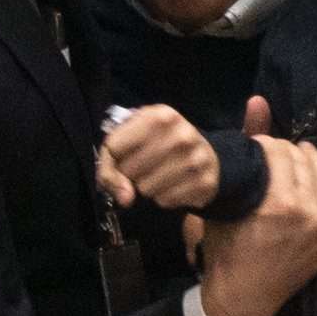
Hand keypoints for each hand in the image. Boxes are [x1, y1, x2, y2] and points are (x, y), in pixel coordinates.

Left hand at [101, 105, 219, 213]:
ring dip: (147, 187)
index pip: (114, 146)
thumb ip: (111, 166)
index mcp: (160, 115)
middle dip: (131, 174)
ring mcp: (196, 158)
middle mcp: (181, 134)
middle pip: (129, 170)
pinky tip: (173, 184)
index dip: (112, 158)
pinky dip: (164, 197)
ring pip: (146, 188)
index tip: (121, 157)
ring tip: (160, 175)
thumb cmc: (160, 145)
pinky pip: (165, 200)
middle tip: (144, 166)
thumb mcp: (133, 140)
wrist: (204, 155)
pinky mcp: (205, 182)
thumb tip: (125, 198)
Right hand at [194, 136, 316, 315]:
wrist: (241, 297)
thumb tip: (258, 100)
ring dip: (315, 163)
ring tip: (303, 155)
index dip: (266, 143)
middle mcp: (310, 215)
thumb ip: (245, 147)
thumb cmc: (225, 248)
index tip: (256, 147)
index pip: (281, 154)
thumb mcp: (228, 198)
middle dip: (288, 152)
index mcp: (281, 204)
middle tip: (275, 152)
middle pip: (304, 163)